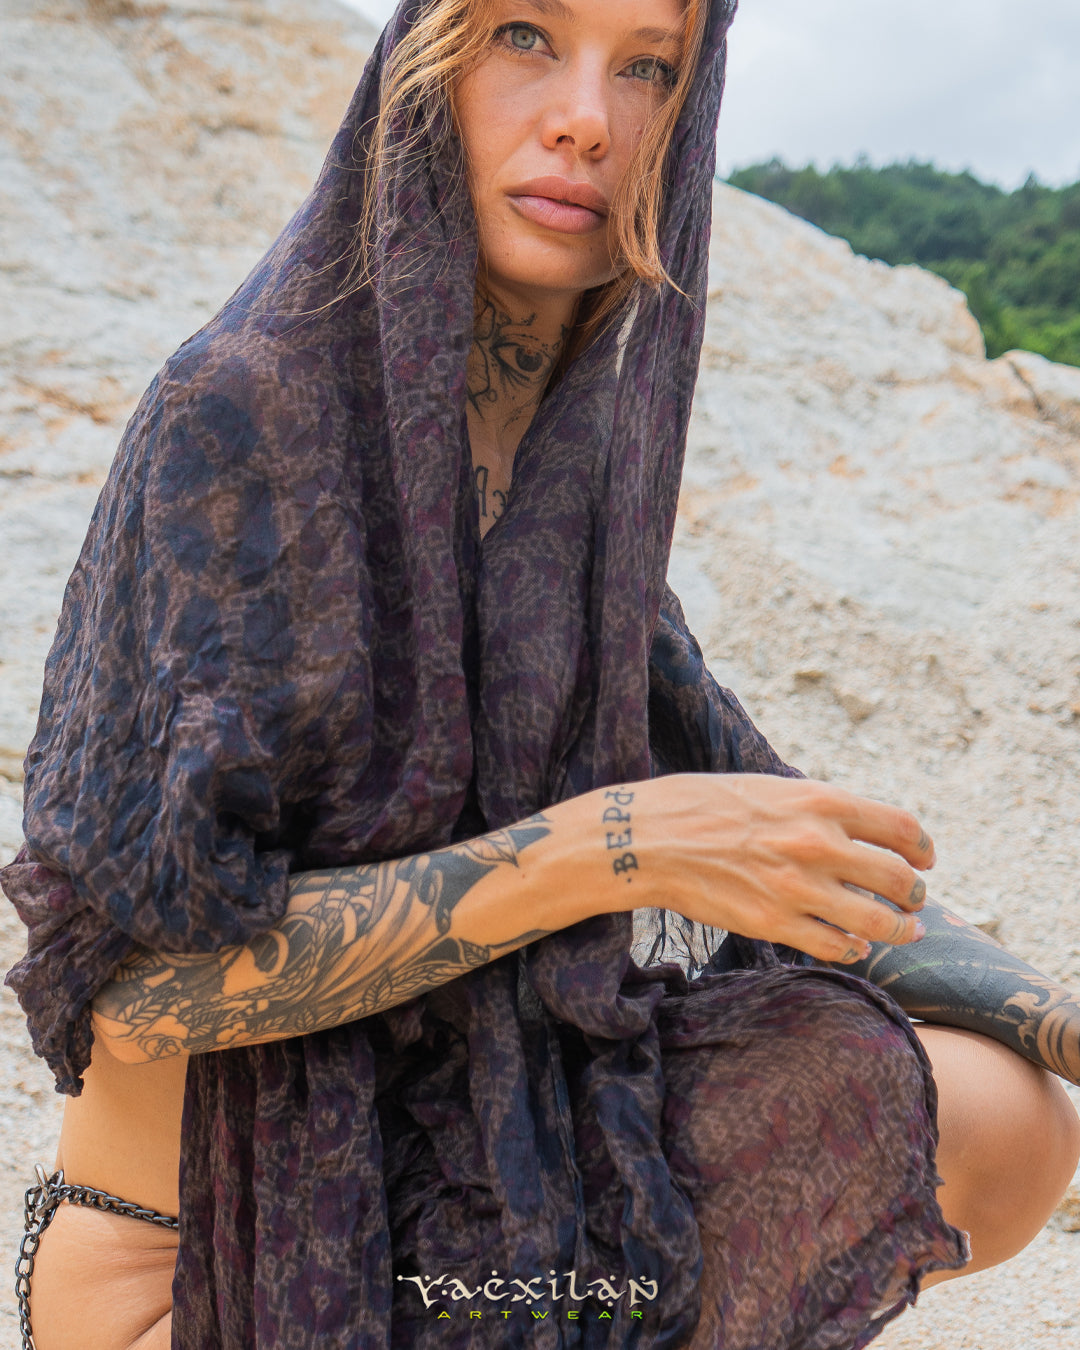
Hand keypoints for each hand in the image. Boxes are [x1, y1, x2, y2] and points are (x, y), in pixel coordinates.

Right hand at [598, 774, 931, 964]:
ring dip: (899, 929)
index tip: (926, 859)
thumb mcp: (769, 787)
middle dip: (915, 894)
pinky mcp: (774, 923)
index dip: (923, 847)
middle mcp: (817, 843)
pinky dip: (853, 948)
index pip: (901, 827)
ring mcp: (798, 888)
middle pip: (899, 878)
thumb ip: (815, 808)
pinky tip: (853, 946)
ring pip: (877, 922)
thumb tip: (853, 829)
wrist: (648, 839)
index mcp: (819, 800)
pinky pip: (835, 945)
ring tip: (903, 931)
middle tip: (915, 900)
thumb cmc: (702, 805)